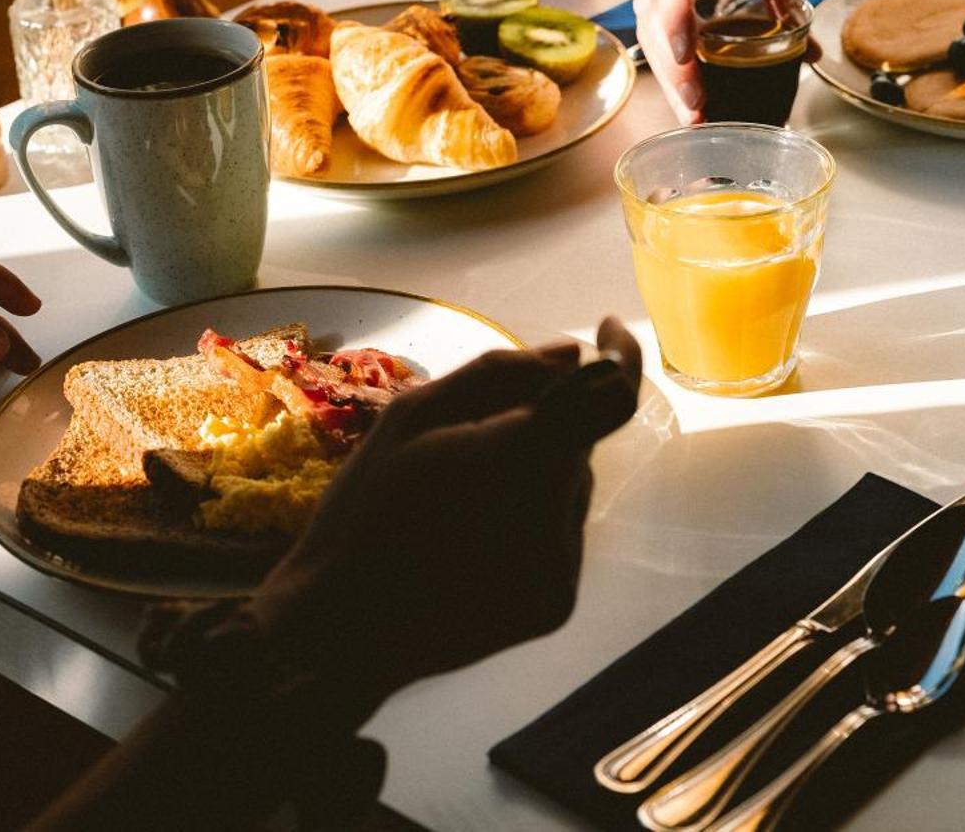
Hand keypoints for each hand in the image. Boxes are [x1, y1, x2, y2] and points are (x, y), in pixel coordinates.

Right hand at [250, 318, 642, 713]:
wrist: (344, 631)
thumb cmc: (365, 511)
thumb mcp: (412, 417)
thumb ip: (499, 374)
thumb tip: (570, 355)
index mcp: (520, 456)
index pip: (611, 397)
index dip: (621, 356)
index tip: (606, 333)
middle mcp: (558, 512)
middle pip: (576, 443)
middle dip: (540, 428)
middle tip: (467, 445)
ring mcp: (563, 565)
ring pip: (569, 489)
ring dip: (533, 477)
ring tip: (457, 505)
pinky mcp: (558, 603)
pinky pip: (561, 538)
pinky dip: (530, 525)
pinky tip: (470, 544)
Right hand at [637, 0, 804, 122]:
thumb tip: (810, 53)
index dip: (676, 8)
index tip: (687, 51)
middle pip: (655, 8)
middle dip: (673, 63)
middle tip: (698, 105)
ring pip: (649, 27)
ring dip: (669, 75)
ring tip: (694, 115)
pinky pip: (655, 31)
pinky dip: (671, 66)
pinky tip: (689, 98)